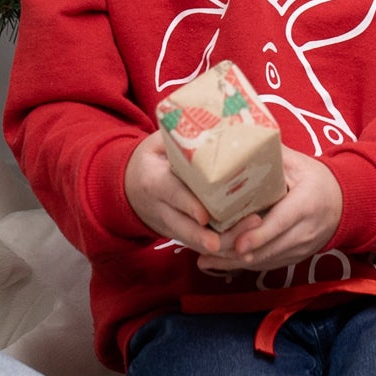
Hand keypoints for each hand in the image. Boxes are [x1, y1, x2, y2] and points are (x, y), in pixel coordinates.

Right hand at [123, 132, 234, 256]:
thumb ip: (181, 136)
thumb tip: (217, 121)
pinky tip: (244, 254)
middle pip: (183, 227)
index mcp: (154, 180)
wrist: (126, 186)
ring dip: (222, 247)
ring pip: (193, 242)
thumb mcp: (158, 143)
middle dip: (207, 236)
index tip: (205, 215)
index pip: (171, 193)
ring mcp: (169, 226)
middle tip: (237, 234)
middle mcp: (160, 208)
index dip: (188, 205)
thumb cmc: (150, 159)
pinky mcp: (179, 236)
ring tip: (250, 243)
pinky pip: (199, 248)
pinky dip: (221, 254)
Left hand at [192, 150, 341, 277]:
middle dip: (236, 251)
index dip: (259, 235)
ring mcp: (300, 249)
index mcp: (306, 203)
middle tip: (206, 247)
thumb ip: (272, 154)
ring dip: (234, 262)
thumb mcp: (299, 163)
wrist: (344, 205)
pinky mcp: (293, 259)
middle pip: (268, 248)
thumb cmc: (317, 180)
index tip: (238, 243)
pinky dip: (241, 266)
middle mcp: (305, 231)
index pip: (281, 223)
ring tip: (204, 258)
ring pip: (264, 261)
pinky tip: (217, 263)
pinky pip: (266, 265)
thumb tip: (242, 134)